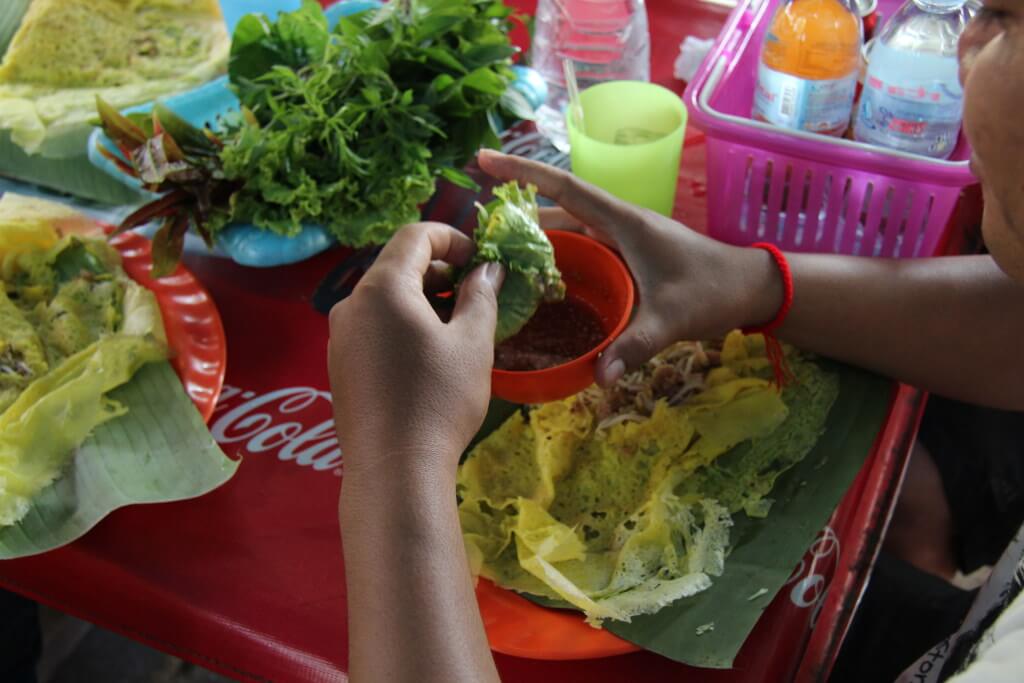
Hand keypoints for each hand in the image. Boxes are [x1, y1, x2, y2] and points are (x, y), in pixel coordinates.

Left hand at [328, 222, 503, 483]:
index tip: (479, 261)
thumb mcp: (473, 343)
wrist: (393, 469)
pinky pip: (372, 326)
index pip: (414, 235)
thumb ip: (480, 296)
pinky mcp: (339, 364)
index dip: (451, 238)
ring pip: (384, 298)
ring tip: (455, 328)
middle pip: (396, 265)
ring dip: (421, 299)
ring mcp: (340, 336)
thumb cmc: (439, 400)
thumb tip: (487, 270)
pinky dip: (401, 324)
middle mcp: (352, 303)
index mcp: (382, 287)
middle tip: (473, 295)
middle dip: (438, 270)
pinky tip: (427, 356)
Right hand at [477, 149, 781, 386]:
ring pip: (568, 231)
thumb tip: (599, 378)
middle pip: (558, 210)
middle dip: (518, 215)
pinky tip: (537, 281)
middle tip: (478, 232)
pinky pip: (581, 250)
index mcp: (623, 222)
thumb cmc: (712, 291)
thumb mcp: (671, 319)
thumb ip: (635, 346)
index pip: (564, 187)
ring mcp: (621, 240)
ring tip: (495, 257)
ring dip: (535, 239)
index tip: (486, 158)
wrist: (748, 288)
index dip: (523, 172)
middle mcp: (617, 224)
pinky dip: (556, 259)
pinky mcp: (626, 257)